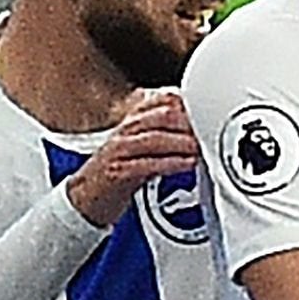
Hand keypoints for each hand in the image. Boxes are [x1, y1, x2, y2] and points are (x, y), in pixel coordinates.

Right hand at [64, 90, 199, 225]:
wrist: (85, 199)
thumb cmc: (120, 172)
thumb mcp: (144, 148)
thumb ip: (168, 137)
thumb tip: (201, 134)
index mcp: (134, 120)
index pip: (164, 100)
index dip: (190, 105)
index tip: (212, 114)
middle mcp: (126, 130)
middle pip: (163, 115)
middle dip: (191, 123)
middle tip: (213, 132)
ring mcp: (119, 149)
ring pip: (155, 137)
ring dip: (183, 142)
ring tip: (202, 148)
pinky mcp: (117, 171)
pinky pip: (146, 164)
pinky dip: (171, 163)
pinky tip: (188, 164)